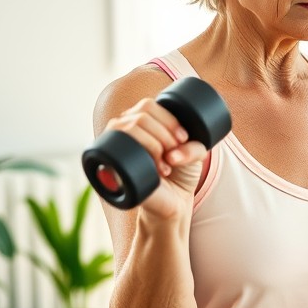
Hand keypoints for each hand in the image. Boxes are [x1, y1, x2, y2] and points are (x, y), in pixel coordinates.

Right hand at [101, 97, 207, 216]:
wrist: (174, 203)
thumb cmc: (181, 173)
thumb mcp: (195, 152)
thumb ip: (195, 144)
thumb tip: (174, 153)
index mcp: (141, 122)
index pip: (147, 105)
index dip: (168, 119)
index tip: (184, 138)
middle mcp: (124, 131)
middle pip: (140, 115)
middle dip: (165, 133)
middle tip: (176, 152)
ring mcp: (115, 147)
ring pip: (130, 128)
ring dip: (156, 144)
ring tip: (169, 163)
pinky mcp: (111, 166)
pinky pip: (121, 150)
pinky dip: (147, 157)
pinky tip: (159, 170)